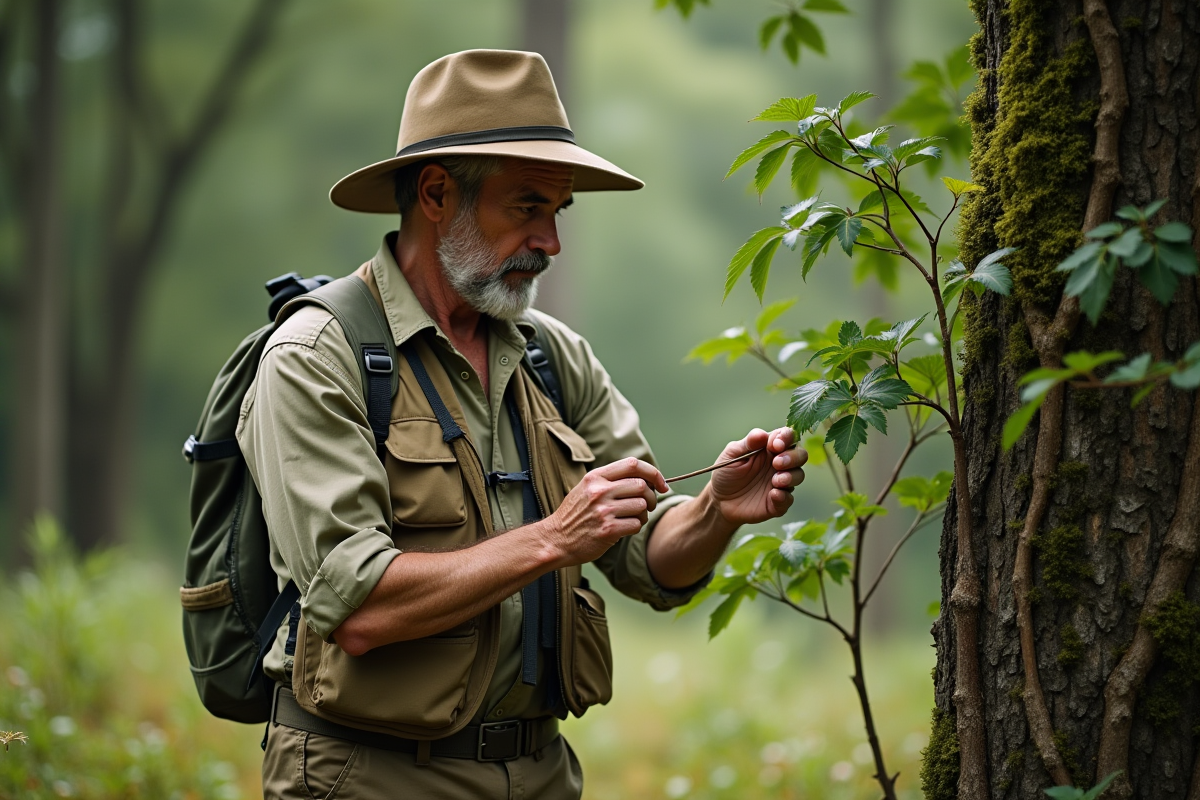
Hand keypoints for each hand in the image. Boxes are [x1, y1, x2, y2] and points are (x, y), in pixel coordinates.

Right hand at [542, 458, 667, 564]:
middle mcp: (599, 491)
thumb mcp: (586, 488)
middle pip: (642, 486)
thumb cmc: (575, 514)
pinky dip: (636, 527)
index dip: (653, 473)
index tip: (661, 484)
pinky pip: (636, 524)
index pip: (633, 464)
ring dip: (644, 514)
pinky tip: (625, 528)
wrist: (556, 539)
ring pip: (642, 506)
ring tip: (633, 518)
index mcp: (595, 477)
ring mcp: (603, 510)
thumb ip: (611, 480)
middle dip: (651, 497)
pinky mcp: (608, 530)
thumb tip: (647, 479)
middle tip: (648, 506)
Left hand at [708, 427, 806, 525]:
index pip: (787, 436)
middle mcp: (779, 464)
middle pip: (800, 455)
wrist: (719, 500)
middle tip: (777, 463)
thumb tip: (762, 434)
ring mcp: (780, 483)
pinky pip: (788, 499)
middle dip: (793, 457)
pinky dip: (784, 497)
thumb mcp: (732, 454)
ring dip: (791, 476)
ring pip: (798, 475)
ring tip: (775, 480)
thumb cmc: (726, 473)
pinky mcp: (777, 502)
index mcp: (769, 448)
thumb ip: (748, 443)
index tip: (775, 445)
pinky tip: (773, 494)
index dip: (786, 438)